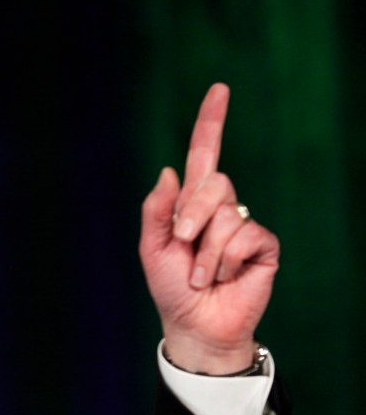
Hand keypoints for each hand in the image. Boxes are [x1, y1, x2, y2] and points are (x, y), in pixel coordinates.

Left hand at [139, 83, 279, 374]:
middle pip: (214, 182)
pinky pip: (245, 235)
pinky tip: (224, 277)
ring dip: (204, 252)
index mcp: (191, 203)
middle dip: (191, 216)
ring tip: (202, 274)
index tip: (219, 90)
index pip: (205, 155)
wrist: (194, 324)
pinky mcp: (263, 246)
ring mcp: (244, 225)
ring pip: (226, 214)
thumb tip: (170, 171)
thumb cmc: (170, 287)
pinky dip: (225, 260)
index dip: (211, 123)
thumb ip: (156, 210)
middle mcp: (220, 208)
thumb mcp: (151, 247)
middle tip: (182, 244)